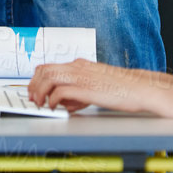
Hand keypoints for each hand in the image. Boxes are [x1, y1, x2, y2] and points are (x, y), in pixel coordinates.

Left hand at [28, 58, 164, 114]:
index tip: (33, 90)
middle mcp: (77, 67)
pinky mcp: (87, 88)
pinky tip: (55, 108)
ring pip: (49, 78)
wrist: (140, 88)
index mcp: (79, 65)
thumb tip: (65, 102)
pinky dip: (53, 100)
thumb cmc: (121, 88)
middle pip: (44, 70)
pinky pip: (61, 92)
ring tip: (40, 104)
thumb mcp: (95, 84)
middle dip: (33, 85)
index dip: (37, 79)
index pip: (49, 66)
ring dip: (40, 92)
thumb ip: (79, 90)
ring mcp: (82, 76)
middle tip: (32, 99)